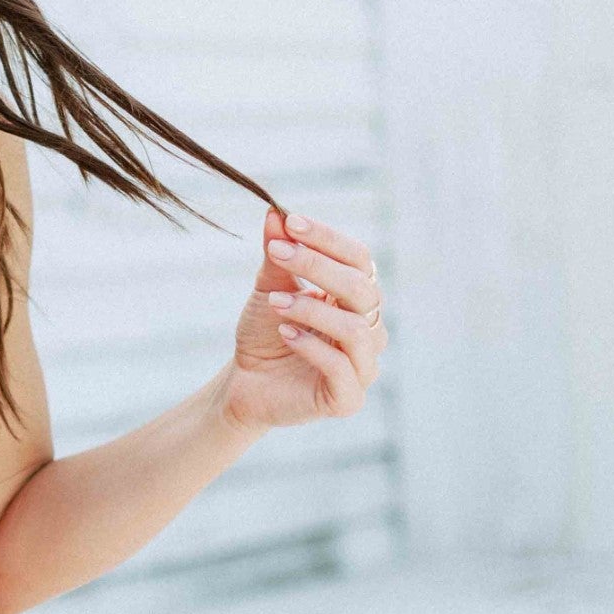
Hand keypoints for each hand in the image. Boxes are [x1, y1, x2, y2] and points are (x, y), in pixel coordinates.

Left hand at [220, 206, 386, 433]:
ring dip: (312, 308)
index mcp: (357, 299)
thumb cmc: (264, 333)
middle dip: (318, 266)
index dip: (328, 238)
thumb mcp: (269, 289)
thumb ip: (278, 256)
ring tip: (275, 303)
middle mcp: (369, 329)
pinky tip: (284, 333)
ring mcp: (363, 366)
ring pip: (356, 329)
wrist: (244, 383)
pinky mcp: (347, 399)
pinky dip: (311, 345)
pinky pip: (342, 368)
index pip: (358, 259)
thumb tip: (274, 214)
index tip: (291, 223)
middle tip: (279, 253)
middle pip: (362, 289)